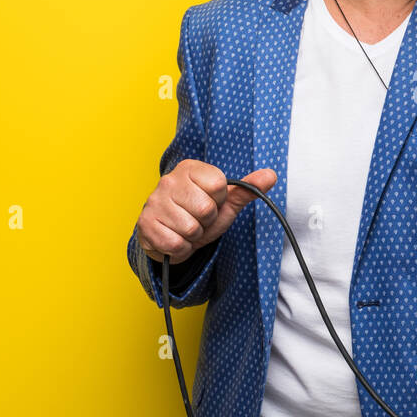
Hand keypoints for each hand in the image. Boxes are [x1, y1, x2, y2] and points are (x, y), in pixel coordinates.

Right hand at [136, 160, 276, 263]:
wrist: (170, 235)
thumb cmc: (198, 214)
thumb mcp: (225, 202)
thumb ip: (248, 189)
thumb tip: (271, 175)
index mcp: (190, 168)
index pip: (218, 185)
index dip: (219, 200)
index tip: (211, 202)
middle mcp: (168, 180)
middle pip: (205, 208)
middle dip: (206, 221)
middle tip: (197, 219)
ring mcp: (154, 202)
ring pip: (190, 228)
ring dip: (193, 235)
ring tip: (186, 229)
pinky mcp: (145, 224)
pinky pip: (176, 243)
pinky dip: (181, 247)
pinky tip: (175, 238)